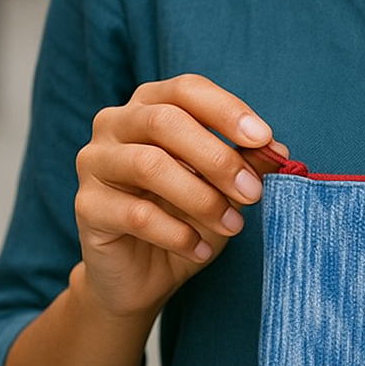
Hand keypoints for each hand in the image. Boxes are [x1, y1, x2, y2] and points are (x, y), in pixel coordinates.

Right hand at [74, 74, 283, 318]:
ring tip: (233, 225)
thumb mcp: (223, 188)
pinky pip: (136, 213)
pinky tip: (200, 249)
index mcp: (150, 105)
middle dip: (218, 157)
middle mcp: (115, 124)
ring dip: (201, 197)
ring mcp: (94, 162)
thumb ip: (246, 163)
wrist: (141, 276)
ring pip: (149, 165)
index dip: (227, 110)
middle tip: (253, 192)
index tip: (265, 139)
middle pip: (165, 122)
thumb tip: (278, 150)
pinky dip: (177, 233)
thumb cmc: (185, 218)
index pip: (187, 90)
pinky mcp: (86, 205)